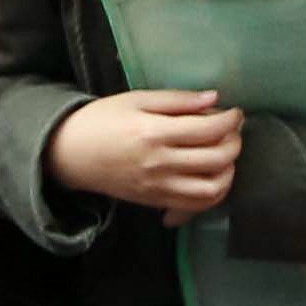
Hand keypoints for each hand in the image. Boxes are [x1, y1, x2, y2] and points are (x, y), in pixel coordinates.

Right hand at [48, 87, 244, 217]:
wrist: (70, 154)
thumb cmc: (102, 120)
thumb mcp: (136, 100)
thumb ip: (178, 100)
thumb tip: (215, 98)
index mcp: (154, 133)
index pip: (208, 130)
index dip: (230, 120)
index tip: (235, 112)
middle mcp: (159, 164)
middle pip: (217, 159)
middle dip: (234, 143)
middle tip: (231, 131)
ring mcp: (158, 187)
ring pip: (212, 189)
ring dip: (228, 172)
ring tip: (223, 155)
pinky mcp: (155, 201)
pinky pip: (195, 206)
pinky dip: (212, 194)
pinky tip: (210, 177)